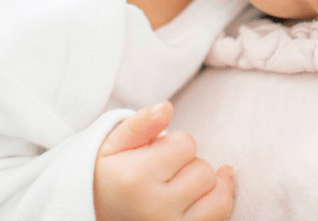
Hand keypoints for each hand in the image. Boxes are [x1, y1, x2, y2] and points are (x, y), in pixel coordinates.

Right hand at [95, 102, 234, 220]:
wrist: (97, 212)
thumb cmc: (112, 175)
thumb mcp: (116, 144)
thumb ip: (142, 122)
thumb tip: (166, 107)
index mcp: (136, 179)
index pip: (187, 144)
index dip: (175, 144)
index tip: (156, 155)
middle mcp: (155, 208)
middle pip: (203, 170)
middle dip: (189, 165)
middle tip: (165, 174)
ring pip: (217, 194)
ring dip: (204, 187)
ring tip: (179, 187)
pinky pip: (220, 216)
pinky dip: (218, 202)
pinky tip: (201, 195)